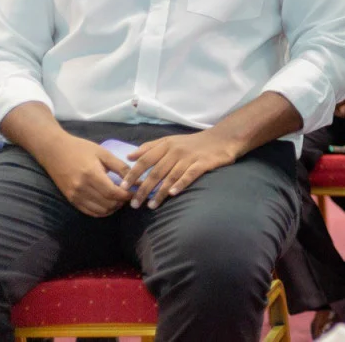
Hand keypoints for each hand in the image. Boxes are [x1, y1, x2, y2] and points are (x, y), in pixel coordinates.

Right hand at [40, 135, 131, 217]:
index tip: (135, 191)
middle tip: (129, 194)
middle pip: (108, 204)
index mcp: (91, 174)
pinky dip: (102, 211)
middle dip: (122, 201)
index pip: (113, 193)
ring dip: (113, 208)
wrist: (54, 151)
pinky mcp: (71, 200)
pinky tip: (108, 204)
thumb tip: (136, 180)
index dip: (127, 195)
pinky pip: (90, 212)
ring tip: (120, 198)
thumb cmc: (81, 149)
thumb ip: (120, 167)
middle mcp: (82, 188)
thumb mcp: (103, 153)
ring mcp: (75, 196)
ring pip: (100, 211)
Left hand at [122, 130, 240, 208]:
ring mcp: (189, 157)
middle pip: (156, 171)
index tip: (123, 187)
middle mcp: (175, 150)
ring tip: (151, 206)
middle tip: (134, 203)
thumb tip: (129, 156)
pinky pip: (189, 175)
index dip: (133, 174)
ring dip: (159, 192)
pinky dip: (180, 184)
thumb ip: (149, 147)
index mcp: (166, 145)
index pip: (145, 160)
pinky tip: (173, 194)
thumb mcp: (170, 140)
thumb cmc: (192, 143)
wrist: (221, 138)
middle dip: (143, 188)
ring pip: (170, 176)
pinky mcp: (202, 163)